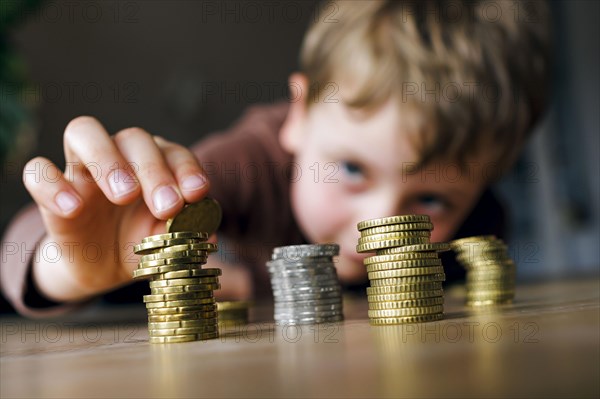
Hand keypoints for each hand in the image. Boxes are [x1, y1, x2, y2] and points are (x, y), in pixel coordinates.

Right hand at [23, 116, 209, 301]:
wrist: (103, 268)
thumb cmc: (143, 244)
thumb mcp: (168, 245)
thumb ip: (186, 236)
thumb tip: (208, 238)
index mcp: (157, 165)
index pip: (173, 152)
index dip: (187, 169)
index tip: (198, 194)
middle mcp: (121, 157)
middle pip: (134, 138)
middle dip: (154, 170)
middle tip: (167, 206)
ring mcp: (83, 170)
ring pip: (84, 132)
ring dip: (108, 159)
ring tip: (125, 194)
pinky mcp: (51, 192)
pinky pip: (39, 172)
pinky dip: (52, 184)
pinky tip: (73, 209)